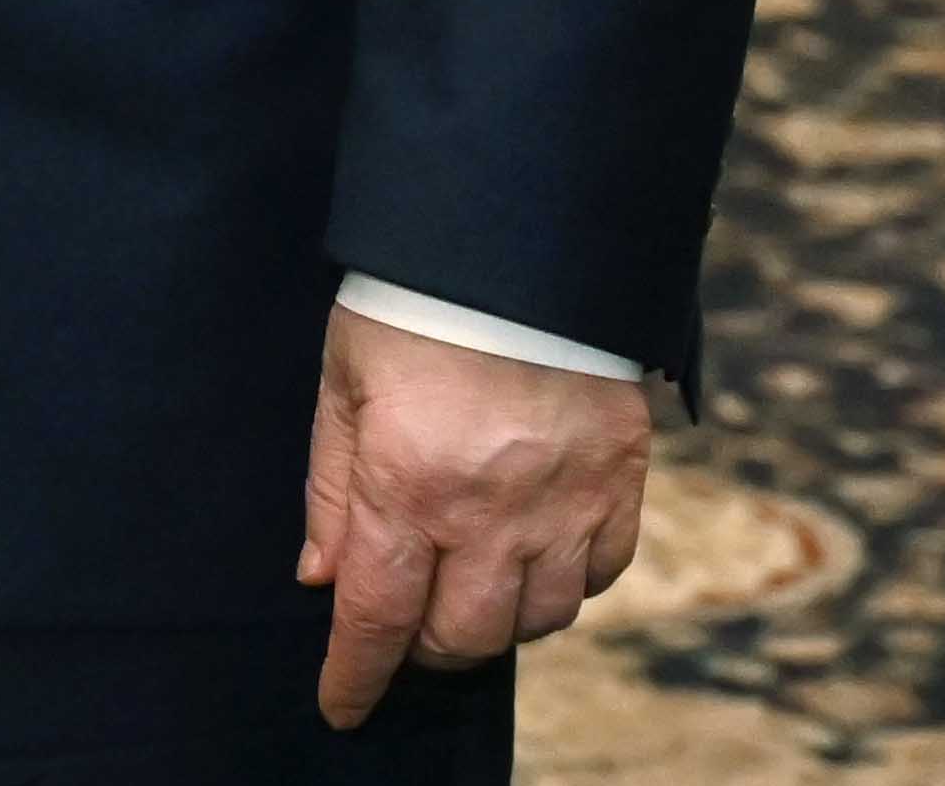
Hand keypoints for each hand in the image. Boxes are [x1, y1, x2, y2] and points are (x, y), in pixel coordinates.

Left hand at [300, 304, 646, 724]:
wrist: (520, 239)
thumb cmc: (413, 303)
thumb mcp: (343, 381)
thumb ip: (332, 486)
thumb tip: (323, 578)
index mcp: (408, 483)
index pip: (378, 618)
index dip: (356, 675)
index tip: (343, 706)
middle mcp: (491, 510)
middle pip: (463, 637)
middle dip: (425, 645)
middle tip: (408, 618)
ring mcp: (565, 501)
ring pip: (538, 619)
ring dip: (497, 619)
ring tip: (471, 582)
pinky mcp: (620, 479)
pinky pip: (603, 573)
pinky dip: (569, 583)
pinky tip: (538, 556)